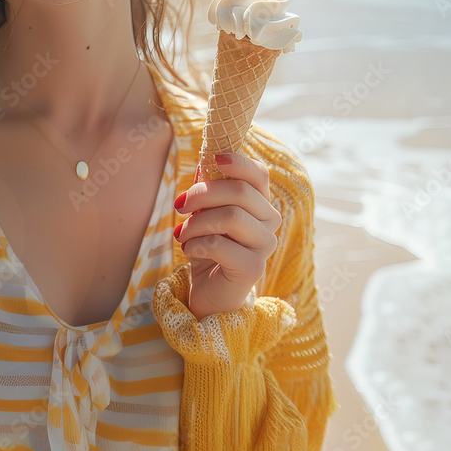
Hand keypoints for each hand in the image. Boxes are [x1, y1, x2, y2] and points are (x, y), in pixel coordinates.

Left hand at [173, 153, 281, 319]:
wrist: (209, 291)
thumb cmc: (209, 246)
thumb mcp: (205, 213)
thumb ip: (208, 188)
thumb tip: (203, 161)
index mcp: (260, 203)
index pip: (259, 174)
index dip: (238, 162)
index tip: (214, 159)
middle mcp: (270, 222)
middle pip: (240, 191)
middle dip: (202, 194)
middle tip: (180, 205)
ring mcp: (265, 246)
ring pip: (230, 216)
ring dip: (197, 223)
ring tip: (183, 233)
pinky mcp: (254, 269)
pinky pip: (220, 245)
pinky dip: (197, 244)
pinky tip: (190, 250)